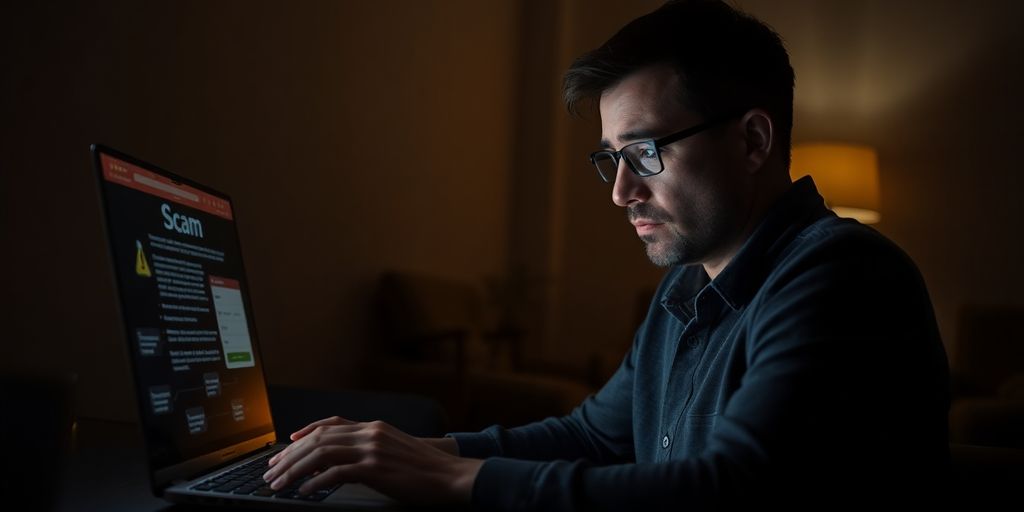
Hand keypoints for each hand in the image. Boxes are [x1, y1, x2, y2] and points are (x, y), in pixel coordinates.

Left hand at [262, 416, 481, 504]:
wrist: (449, 475)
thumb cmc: (424, 469)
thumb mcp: (394, 449)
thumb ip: (369, 448)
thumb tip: (340, 460)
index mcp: (373, 427)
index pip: (330, 424)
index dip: (304, 433)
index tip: (287, 443)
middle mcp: (370, 433)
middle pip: (319, 438)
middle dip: (290, 455)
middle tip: (273, 471)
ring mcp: (372, 449)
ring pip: (321, 453)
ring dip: (295, 469)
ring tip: (280, 483)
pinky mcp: (375, 468)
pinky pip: (336, 472)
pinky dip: (315, 482)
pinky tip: (304, 491)